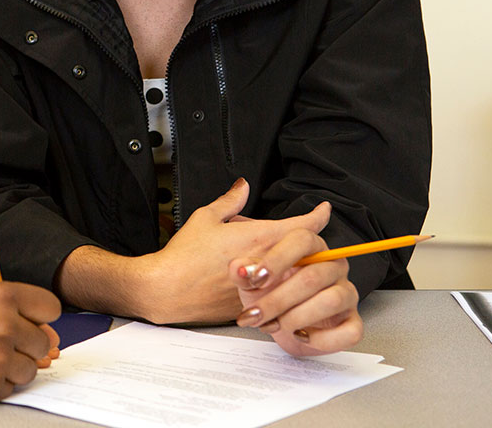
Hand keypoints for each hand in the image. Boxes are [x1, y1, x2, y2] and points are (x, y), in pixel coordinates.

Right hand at [0, 282, 60, 402]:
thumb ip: (16, 309)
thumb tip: (52, 336)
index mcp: (2, 296)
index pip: (51, 307)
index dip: (41, 316)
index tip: (30, 321)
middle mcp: (4, 326)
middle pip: (44, 342)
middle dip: (26, 343)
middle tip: (0, 341)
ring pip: (31, 368)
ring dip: (14, 365)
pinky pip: (12, 387)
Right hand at [55, 179, 327, 323]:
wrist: (169, 289)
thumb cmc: (185, 255)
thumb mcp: (205, 218)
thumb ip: (230, 201)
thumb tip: (242, 186)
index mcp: (261, 236)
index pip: (304, 226)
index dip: (318, 216)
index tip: (323, 211)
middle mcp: (270, 262)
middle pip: (304, 252)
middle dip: (303, 245)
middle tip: (297, 239)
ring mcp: (266, 287)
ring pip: (294, 275)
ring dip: (292, 268)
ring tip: (276, 263)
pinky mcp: (258, 305)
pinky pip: (277, 294)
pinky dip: (275, 287)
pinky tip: (260, 283)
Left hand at [230, 213, 362, 356]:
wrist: (281, 324)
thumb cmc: (269, 293)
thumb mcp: (250, 281)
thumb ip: (243, 271)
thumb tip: (239, 268)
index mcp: (310, 248)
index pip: (301, 240)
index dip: (277, 259)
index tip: (255, 279)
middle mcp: (333, 267)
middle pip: (312, 277)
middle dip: (277, 300)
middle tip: (255, 314)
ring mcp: (346, 294)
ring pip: (330, 301)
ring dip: (296, 318)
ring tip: (275, 325)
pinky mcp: (352, 322)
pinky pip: (350, 331)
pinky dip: (322, 339)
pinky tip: (301, 335)